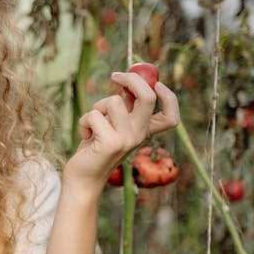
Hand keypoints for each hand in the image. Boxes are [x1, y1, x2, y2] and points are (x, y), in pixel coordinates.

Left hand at [63, 70, 179, 188]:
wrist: (82, 178)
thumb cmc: (95, 147)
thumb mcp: (114, 125)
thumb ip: (124, 108)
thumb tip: (129, 81)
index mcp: (144, 131)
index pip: (171, 117)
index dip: (169, 96)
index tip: (156, 82)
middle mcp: (140, 136)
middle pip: (148, 97)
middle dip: (132, 79)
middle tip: (115, 76)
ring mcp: (127, 140)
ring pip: (114, 102)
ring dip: (97, 107)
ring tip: (92, 123)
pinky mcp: (110, 143)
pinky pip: (94, 115)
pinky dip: (84, 121)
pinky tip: (85, 135)